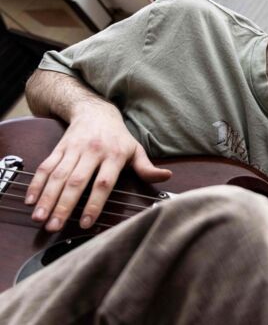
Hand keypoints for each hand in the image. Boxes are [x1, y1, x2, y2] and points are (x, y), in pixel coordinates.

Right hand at [25, 103, 171, 231]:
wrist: (96, 112)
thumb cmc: (118, 137)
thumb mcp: (136, 150)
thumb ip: (147, 168)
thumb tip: (166, 177)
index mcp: (115, 155)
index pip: (103, 183)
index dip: (94, 203)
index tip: (86, 223)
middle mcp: (93, 152)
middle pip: (77, 182)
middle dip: (64, 205)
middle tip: (55, 226)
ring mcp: (74, 149)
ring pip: (58, 176)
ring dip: (47, 198)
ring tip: (40, 218)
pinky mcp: (59, 148)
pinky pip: (46, 167)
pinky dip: (37, 183)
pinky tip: (31, 199)